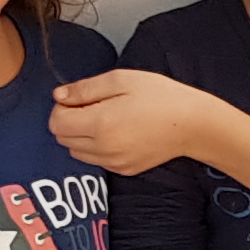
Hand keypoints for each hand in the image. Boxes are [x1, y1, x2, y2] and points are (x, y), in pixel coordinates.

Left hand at [45, 67, 225, 176]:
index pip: (56, 123)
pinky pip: (95, 160)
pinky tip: (118, 132)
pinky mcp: (123, 170)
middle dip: (69, 121)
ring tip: (105, 119)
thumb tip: (58, 96)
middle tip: (93, 106)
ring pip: (76, 152)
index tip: (79, 98)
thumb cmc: (161, 96)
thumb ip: (85, 88)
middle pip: (62, 139)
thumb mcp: (121, 79)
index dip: (62, 107)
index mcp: (100, 123)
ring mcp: (113, 162)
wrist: (193, 125)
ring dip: (80, 136)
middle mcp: (103, 148)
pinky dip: (96, 147)